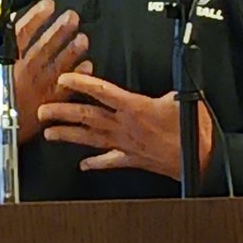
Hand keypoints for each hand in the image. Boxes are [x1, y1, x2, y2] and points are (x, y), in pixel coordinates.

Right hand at [0, 0, 91, 167]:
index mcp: (7, 59)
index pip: (23, 32)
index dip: (37, 17)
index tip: (49, 5)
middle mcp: (24, 69)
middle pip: (45, 44)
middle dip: (60, 29)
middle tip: (72, 17)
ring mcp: (38, 86)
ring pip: (58, 63)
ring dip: (72, 49)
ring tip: (83, 38)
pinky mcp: (48, 101)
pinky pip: (66, 86)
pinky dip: (77, 76)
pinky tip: (87, 65)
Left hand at [38, 72, 212, 180]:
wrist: (200, 160)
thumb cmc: (192, 133)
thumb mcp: (182, 100)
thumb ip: (166, 90)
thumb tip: (163, 80)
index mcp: (135, 108)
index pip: (101, 91)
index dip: (81, 83)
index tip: (64, 78)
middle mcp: (125, 126)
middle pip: (86, 117)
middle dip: (62, 112)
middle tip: (42, 110)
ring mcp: (126, 145)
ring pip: (90, 138)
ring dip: (68, 135)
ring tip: (49, 134)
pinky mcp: (133, 159)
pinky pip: (109, 161)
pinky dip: (94, 163)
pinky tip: (82, 164)